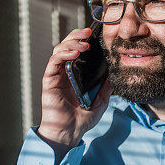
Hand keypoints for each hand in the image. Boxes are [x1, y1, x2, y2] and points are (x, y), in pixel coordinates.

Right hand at [38, 27, 112, 147]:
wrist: (71, 132)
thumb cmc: (83, 118)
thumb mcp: (101, 100)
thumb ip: (106, 86)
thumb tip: (115, 72)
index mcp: (76, 74)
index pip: (77, 51)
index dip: (83, 40)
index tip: (94, 34)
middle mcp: (65, 72)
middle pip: (67, 46)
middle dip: (76, 36)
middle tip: (87, 32)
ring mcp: (56, 75)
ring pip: (59, 50)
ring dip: (71, 44)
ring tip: (83, 45)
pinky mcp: (49, 80)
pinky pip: (54, 62)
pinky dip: (63, 54)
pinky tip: (74, 54)